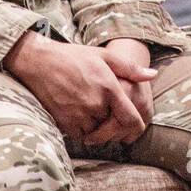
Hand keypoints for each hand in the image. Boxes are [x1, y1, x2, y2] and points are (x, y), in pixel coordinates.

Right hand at [3, 32, 155, 143]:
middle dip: (112, 123)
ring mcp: (79, 114)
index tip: (131, 126)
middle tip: (106, 114)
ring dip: (97, 127)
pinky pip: (81, 135)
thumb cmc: (72, 56)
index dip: (135, 127)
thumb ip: (130, 68)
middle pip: (113, 127)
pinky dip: (82, 129)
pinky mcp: (65, 122)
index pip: (131, 119)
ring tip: (91, 111)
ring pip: (97, 133)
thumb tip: (153, 75)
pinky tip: (78, 114)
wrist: (38, 61)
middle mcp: (96, 104)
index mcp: (109, 88)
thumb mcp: (103, 55)